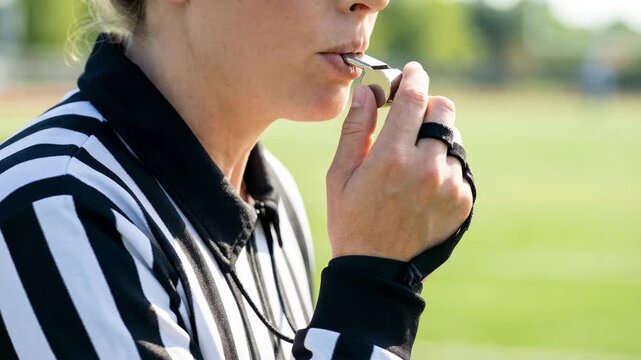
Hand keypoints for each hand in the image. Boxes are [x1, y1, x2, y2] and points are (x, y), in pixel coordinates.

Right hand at [326, 62, 472, 261]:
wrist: (376, 268)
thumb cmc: (351, 218)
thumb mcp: (340, 174)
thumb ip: (356, 129)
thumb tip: (368, 92)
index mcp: (391, 157)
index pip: (414, 98)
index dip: (414, 78)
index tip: (412, 73)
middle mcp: (426, 168)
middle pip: (444, 111)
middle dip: (428, 106)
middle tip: (411, 118)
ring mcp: (449, 186)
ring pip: (453, 139)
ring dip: (435, 140)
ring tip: (413, 163)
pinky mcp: (463, 201)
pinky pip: (459, 167)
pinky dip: (444, 166)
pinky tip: (423, 185)